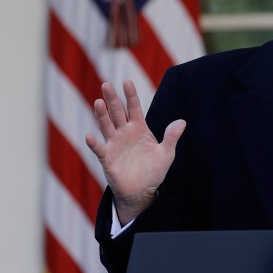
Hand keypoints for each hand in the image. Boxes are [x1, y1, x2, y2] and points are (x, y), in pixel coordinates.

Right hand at [85, 80, 185, 224]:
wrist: (142, 191)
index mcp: (139, 128)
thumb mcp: (166, 153)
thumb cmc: (154, 170)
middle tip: (106, 84)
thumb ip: (171, 137)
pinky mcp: (107, 158)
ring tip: (98, 102)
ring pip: (106, 126)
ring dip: (101, 115)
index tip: (127, 81)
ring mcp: (114, 144)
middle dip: (112, 99)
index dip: (130, 95)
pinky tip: (89, 137)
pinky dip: (94, 143)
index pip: (134, 108)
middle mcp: (124, 132)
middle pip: (117, 112)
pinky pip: (99, 149)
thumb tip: (182, 122)